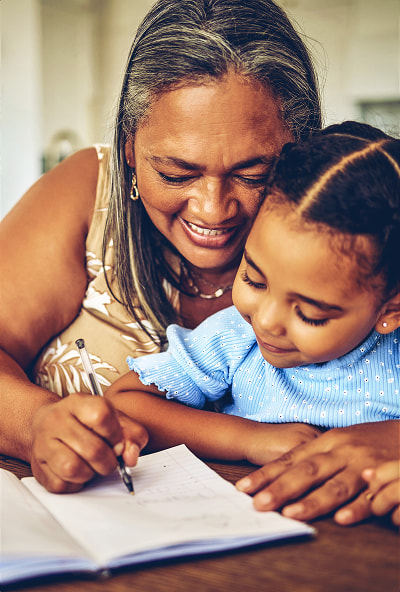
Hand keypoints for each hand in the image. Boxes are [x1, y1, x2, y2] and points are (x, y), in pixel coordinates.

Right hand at [30, 393, 147, 492]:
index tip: (117, 442)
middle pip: (93, 449)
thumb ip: (131, 434)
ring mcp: (43, 443)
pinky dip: (75, 484)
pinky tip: (77, 472)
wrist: (47, 426)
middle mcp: (57, 420)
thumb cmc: (85, 423)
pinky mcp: (37, 467)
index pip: (101, 415)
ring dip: (90, 474)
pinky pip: (61, 484)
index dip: (115, 434)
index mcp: (78, 402)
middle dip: (108, 462)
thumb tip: (131, 457)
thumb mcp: (113, 418)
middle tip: (108, 460)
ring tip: (91, 466)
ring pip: (73, 469)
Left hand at [236, 421, 398, 524]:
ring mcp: (362, 463)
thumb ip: (315, 454)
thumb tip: (285, 470)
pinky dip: (356, 508)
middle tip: (259, 504)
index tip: (244, 488)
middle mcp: (341, 450)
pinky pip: (369, 495)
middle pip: (307, 471)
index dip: (267, 474)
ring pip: (334, 484)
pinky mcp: (384, 475)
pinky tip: (342, 520)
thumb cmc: (368, 438)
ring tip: (291, 514)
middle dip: (281, 488)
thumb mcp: (340, 439)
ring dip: (312, 501)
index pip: (291, 459)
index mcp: (327, 441)